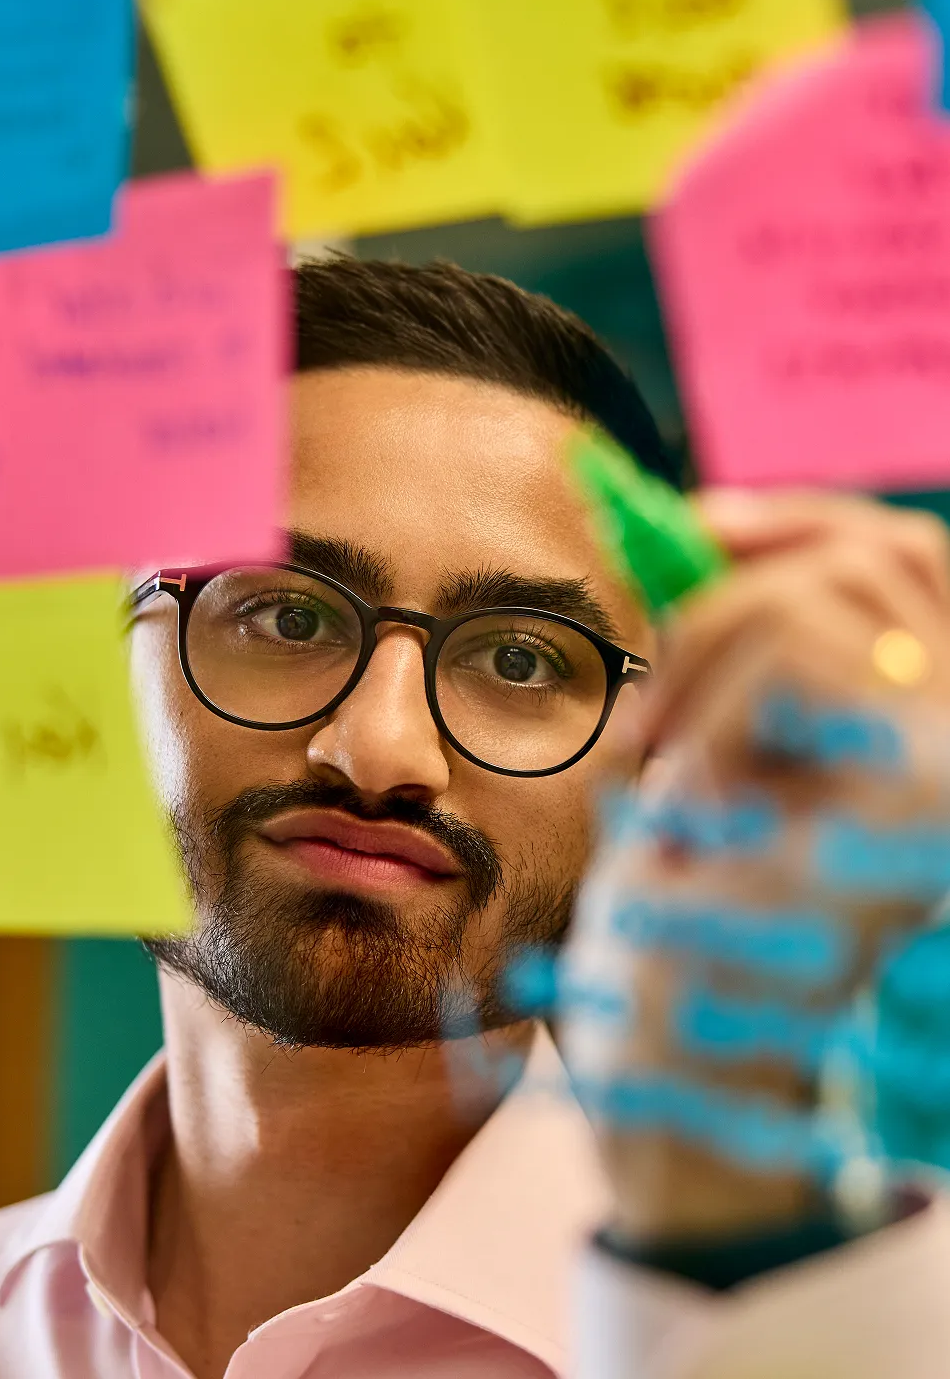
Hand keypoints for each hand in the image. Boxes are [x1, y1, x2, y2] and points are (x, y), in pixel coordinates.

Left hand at [561, 490, 949, 1241]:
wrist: (684, 1051)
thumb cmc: (687, 911)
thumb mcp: (718, 752)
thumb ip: (744, 654)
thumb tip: (706, 527)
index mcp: (924, 723)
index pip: (912, 558)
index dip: (808, 519)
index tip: (702, 520)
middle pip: (872, 555)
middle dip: (725, 600)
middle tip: (647, 716)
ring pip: (819, 593)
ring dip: (700, 664)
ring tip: (658, 767)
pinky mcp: (914, 791)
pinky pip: (790, 654)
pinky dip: (707, 709)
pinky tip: (687, 798)